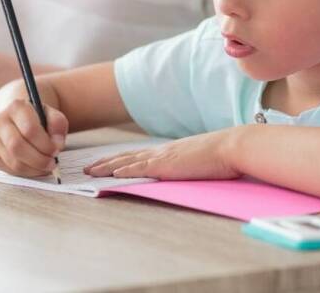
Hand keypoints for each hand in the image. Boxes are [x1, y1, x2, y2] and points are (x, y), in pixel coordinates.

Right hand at [0, 94, 68, 177]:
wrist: (16, 119)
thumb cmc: (36, 118)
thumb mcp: (51, 114)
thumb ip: (58, 124)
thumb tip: (57, 144)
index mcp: (16, 107)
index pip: (29, 129)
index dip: (45, 144)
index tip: (56, 150)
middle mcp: (0, 122)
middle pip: (17, 146)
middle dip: (38, 159)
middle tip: (52, 162)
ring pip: (13, 162)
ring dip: (34, 169)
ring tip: (46, 166)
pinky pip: (11, 170)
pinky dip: (27, 173)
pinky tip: (36, 167)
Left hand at [84, 129, 242, 179]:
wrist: (233, 146)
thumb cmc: (222, 155)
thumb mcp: (199, 160)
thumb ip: (187, 165)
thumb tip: (184, 171)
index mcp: (168, 151)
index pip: (137, 156)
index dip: (119, 160)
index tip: (104, 164)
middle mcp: (161, 152)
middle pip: (126, 157)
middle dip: (104, 163)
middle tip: (86, 168)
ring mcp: (162, 157)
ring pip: (126, 162)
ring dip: (106, 167)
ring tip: (89, 172)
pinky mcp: (166, 165)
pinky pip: (140, 168)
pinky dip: (123, 170)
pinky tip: (111, 174)